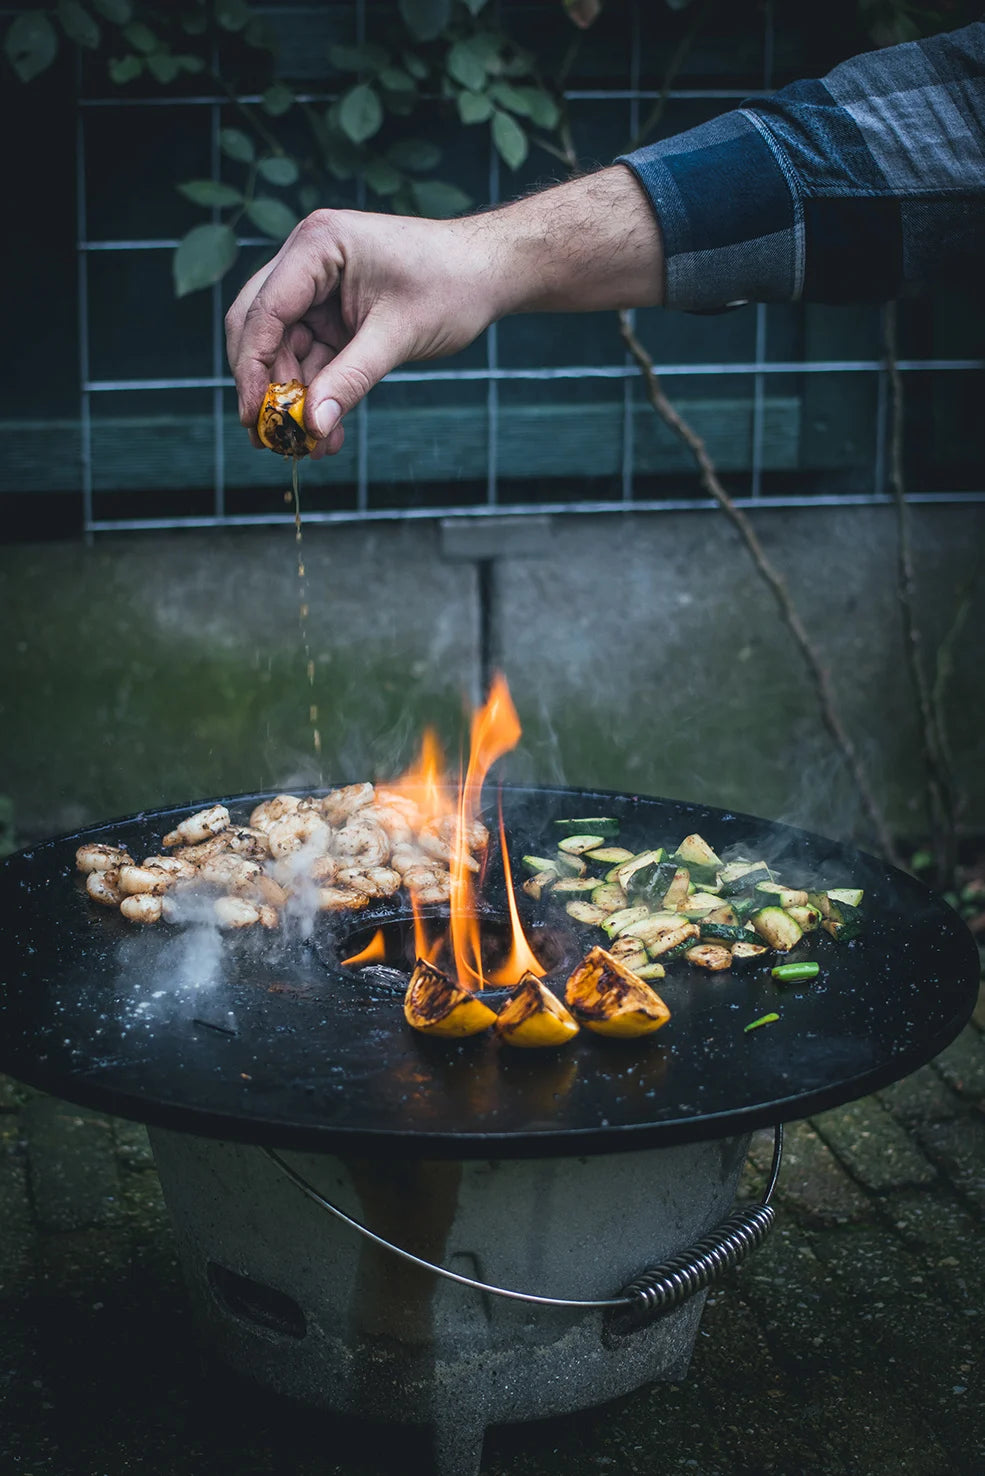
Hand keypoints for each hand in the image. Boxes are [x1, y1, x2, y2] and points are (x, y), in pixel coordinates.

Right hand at [225, 208, 500, 456]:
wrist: (489, 274)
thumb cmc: (452, 286)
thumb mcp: (398, 336)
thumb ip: (351, 379)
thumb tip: (313, 425)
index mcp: (317, 246)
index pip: (264, 310)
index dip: (252, 367)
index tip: (252, 416)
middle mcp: (308, 261)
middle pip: (261, 328)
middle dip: (266, 385)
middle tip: (268, 438)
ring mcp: (319, 288)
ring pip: (285, 350)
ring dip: (295, 399)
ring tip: (309, 447)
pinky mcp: (334, 314)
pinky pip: (313, 358)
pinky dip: (319, 393)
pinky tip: (327, 433)